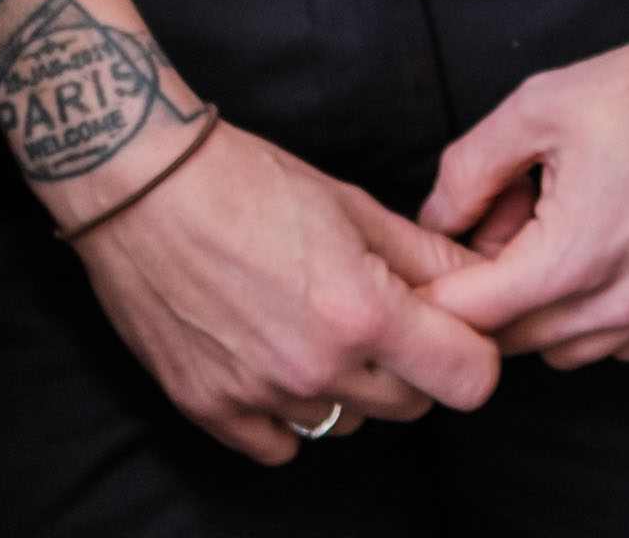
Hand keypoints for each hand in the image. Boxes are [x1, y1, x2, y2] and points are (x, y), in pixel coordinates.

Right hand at [68, 119, 505, 461]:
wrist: (143, 188)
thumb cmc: (248, 183)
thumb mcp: (353, 206)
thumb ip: (427, 258)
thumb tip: (486, 281)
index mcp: (362, 312)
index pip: (468, 379)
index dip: (471, 351)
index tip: (452, 330)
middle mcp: (316, 366)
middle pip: (411, 404)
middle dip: (411, 364)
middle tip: (379, 314)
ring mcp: (260, 395)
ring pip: (347, 421)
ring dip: (347, 385)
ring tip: (313, 322)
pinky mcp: (210, 409)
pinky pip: (280, 444)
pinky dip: (287, 411)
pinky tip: (274, 356)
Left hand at [417, 2, 628, 365]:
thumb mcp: (539, 106)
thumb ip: (468, 169)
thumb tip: (435, 219)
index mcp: (572, 260)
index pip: (469, 316)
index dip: (436, 288)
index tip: (427, 260)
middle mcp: (621, 304)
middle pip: (513, 342)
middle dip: (487, 298)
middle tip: (495, 230)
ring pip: (568, 352)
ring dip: (542, 314)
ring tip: (552, 239)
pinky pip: (624, 343)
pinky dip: (596, 317)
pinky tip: (603, 253)